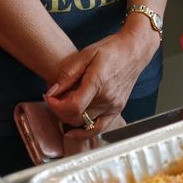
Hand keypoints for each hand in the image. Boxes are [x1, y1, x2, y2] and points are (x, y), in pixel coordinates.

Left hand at [42, 29, 156, 139]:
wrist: (134, 50)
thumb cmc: (111, 49)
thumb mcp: (86, 54)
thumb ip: (68, 73)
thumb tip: (52, 91)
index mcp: (99, 82)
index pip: (73, 106)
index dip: (56, 106)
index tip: (49, 97)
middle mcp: (108, 98)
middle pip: (76, 117)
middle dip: (59, 110)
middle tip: (54, 98)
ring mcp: (114, 106)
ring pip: (84, 123)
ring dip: (69, 118)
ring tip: (64, 106)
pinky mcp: (117, 110)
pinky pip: (98, 128)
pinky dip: (84, 132)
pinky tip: (72, 131)